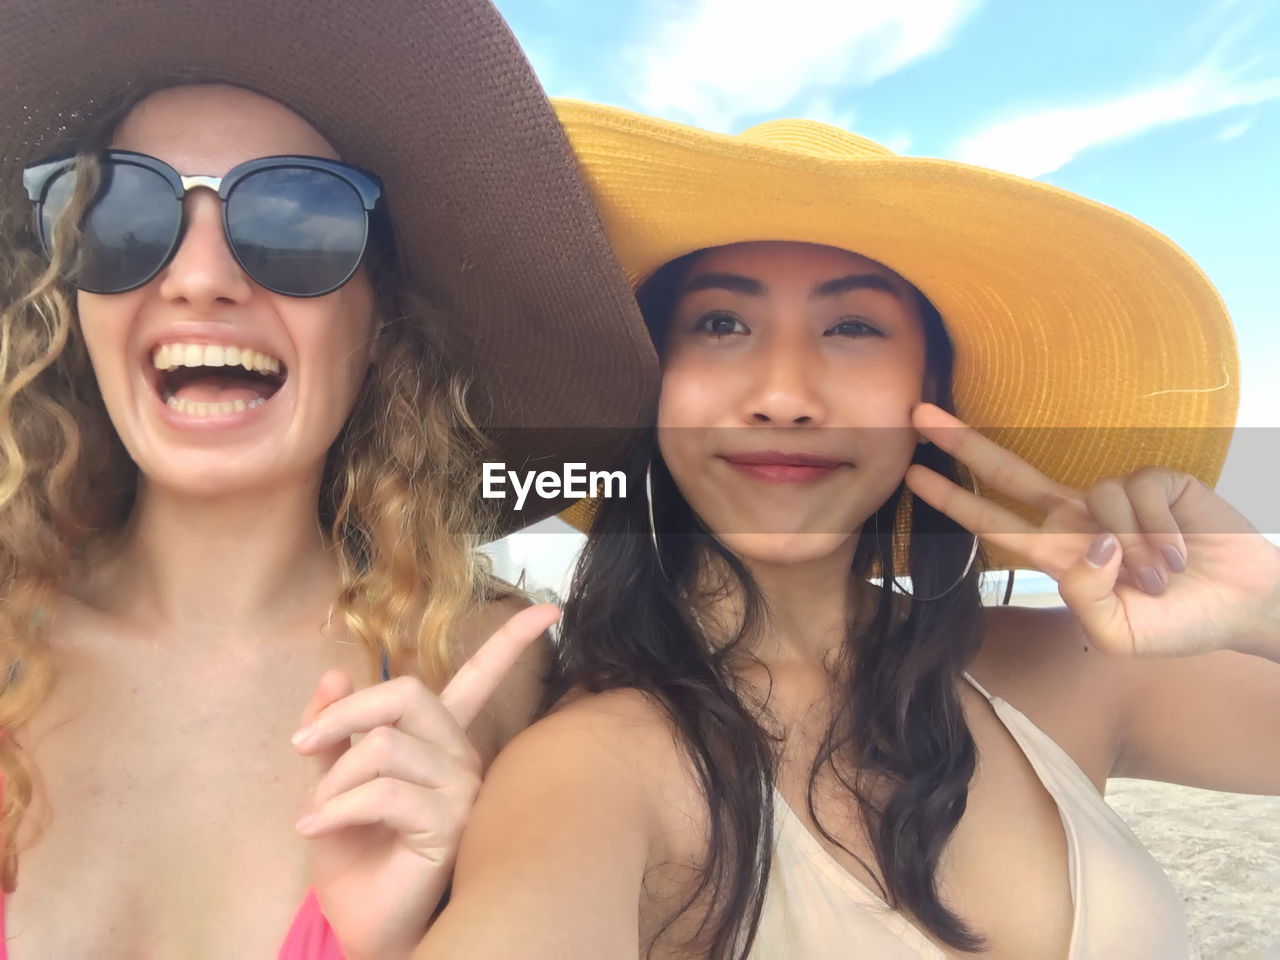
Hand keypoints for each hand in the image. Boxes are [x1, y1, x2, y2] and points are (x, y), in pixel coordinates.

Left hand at [291, 602, 560, 959]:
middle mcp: (461, 758)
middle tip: (302, 746)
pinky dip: (336, 806)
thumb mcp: (330, 785)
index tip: (549, 609)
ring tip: (315, 813)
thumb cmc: (356, 858)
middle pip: (410, 693)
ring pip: (386, 745)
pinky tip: (314, 828)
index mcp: (440, 742)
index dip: (514, 643)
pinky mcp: (450, 824)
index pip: (482, 680)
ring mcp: (462, 790)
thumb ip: (333, 733)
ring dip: (332, 779)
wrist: (361, 926)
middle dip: (347, 713)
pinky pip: (384, 792)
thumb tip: (331, 675)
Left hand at [905, 403, 1279, 658]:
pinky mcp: (1156, 478)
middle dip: (963, 443)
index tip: (913, 475)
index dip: (954, 500)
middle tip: (917, 415)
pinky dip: (1161, 531)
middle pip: (1010, 472)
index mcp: (1059, 554)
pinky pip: (1140, 491)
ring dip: (1134, 550)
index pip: (995, 522)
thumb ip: (1085, 600)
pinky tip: (1182, 553)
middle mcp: (1078, 518)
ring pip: (1097, 499)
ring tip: (1162, 580)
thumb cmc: (1176, 624)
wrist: (1243, 609)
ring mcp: (1115, 496)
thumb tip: (1082, 547)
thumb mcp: (1119, 635)